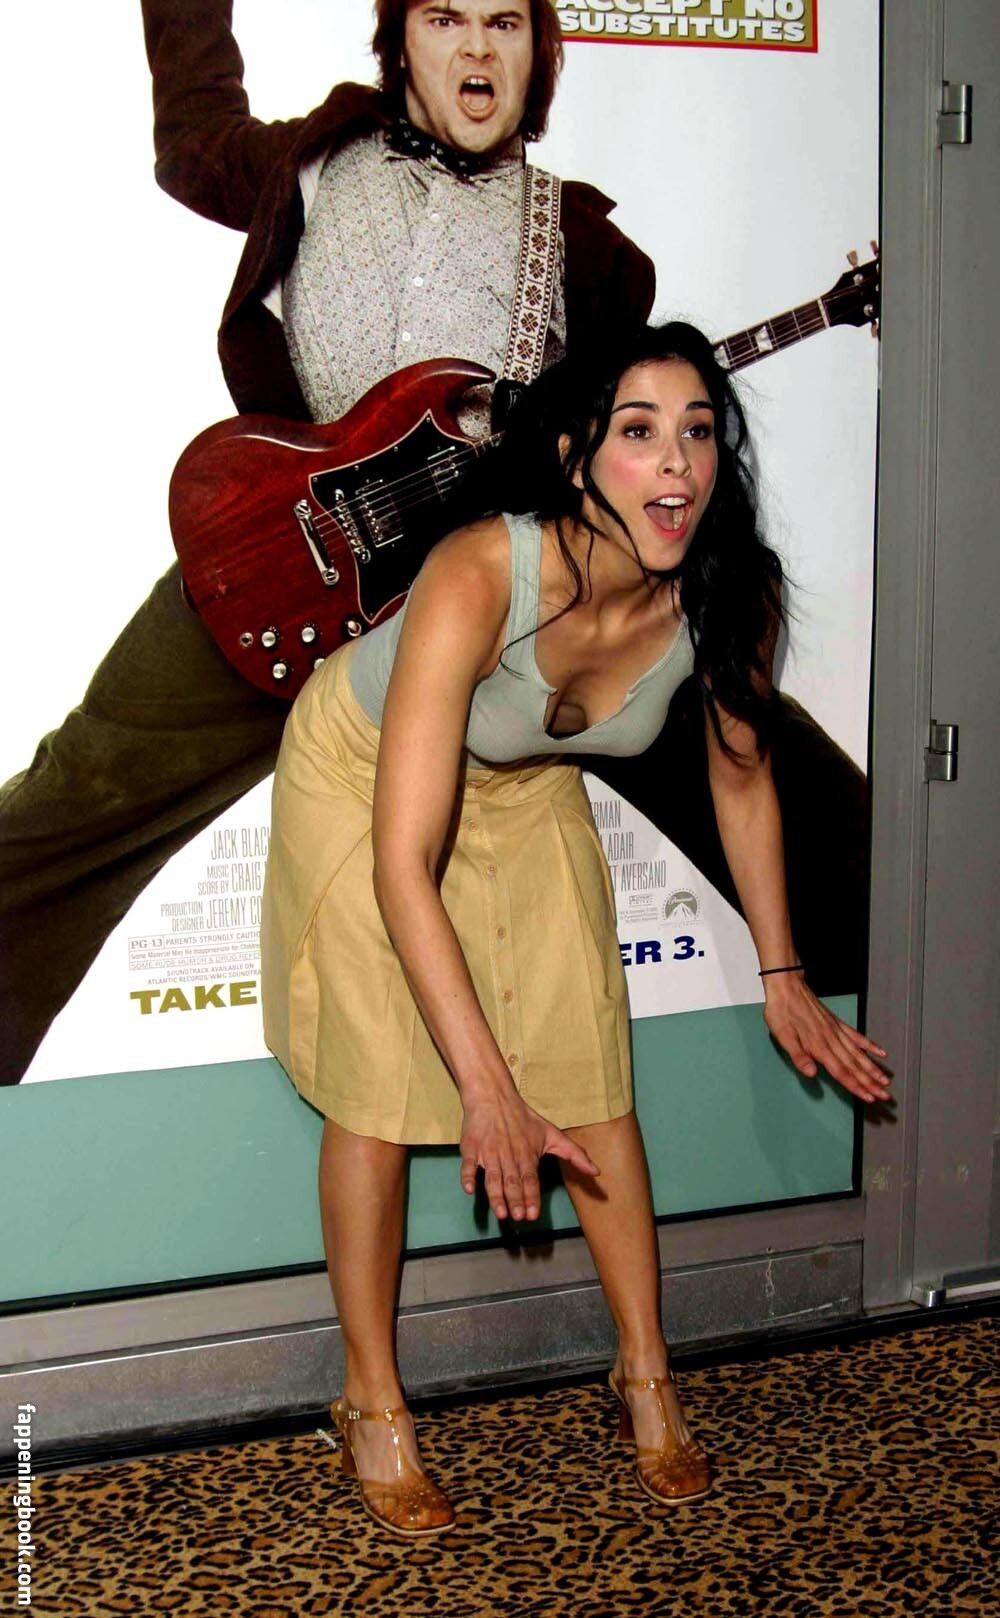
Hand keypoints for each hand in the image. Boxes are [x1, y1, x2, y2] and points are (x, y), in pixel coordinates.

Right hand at [460, 1085, 598, 1221]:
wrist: (493, 1096)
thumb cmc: (523, 1118)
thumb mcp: (552, 1134)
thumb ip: (574, 1154)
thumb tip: (596, 1172)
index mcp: (527, 1153)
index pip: (530, 1179)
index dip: (532, 1197)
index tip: (533, 1214)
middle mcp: (508, 1155)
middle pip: (512, 1181)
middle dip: (515, 1200)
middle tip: (518, 1217)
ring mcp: (488, 1152)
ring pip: (492, 1177)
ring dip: (496, 1195)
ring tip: (500, 1213)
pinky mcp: (470, 1148)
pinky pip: (467, 1165)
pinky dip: (467, 1177)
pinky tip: (469, 1190)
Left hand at [762, 974, 890, 1104]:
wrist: (787, 987)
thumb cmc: (782, 1011)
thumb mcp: (783, 1036)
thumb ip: (799, 1056)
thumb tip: (810, 1073)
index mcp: (819, 1046)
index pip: (841, 1072)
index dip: (856, 1086)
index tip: (868, 1097)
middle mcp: (831, 1040)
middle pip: (855, 1066)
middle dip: (871, 1083)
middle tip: (884, 1095)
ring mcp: (836, 1031)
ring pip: (859, 1054)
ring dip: (873, 1068)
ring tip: (885, 1080)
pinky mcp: (837, 1023)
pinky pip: (857, 1036)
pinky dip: (869, 1045)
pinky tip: (880, 1052)